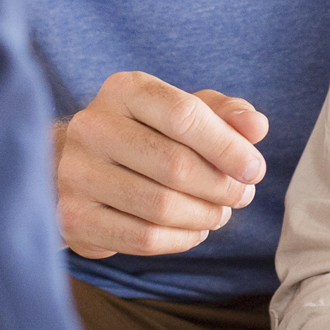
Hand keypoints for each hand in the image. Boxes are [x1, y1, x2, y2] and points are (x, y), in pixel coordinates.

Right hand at [55, 72, 267, 260]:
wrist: (83, 166)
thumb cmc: (148, 134)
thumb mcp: (186, 112)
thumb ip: (226, 114)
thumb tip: (257, 126)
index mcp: (124, 90)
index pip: (184, 115)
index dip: (228, 147)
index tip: (254, 170)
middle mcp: (92, 127)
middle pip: (175, 165)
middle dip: (221, 186)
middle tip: (241, 196)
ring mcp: (76, 173)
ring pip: (160, 206)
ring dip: (204, 216)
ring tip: (219, 214)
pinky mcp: (73, 217)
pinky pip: (142, 238)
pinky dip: (181, 239)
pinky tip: (195, 231)